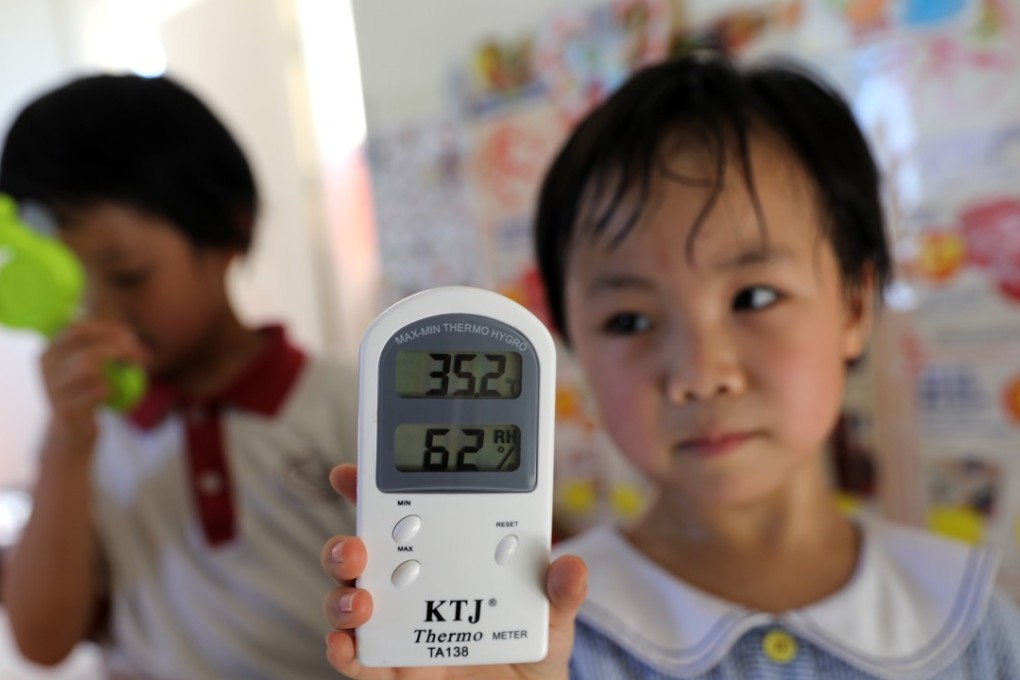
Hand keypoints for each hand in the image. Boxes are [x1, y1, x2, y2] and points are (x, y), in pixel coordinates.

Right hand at [41, 321, 146, 455]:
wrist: (70, 436)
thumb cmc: (84, 397)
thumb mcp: (86, 370)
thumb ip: (100, 350)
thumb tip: (130, 334)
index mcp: (48, 354)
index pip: (77, 330)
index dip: (106, 328)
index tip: (131, 334)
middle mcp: (47, 368)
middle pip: (86, 345)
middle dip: (119, 345)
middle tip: (142, 354)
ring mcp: (54, 388)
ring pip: (89, 366)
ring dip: (118, 364)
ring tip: (132, 371)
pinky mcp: (66, 408)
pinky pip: (99, 390)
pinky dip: (115, 389)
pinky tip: (116, 394)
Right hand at [321, 463, 587, 678]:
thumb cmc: (531, 653)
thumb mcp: (552, 618)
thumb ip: (559, 593)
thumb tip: (571, 566)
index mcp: (446, 562)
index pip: (403, 521)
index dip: (371, 495)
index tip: (350, 475)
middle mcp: (413, 591)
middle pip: (362, 560)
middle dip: (346, 546)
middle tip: (356, 546)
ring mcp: (400, 631)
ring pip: (350, 605)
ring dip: (343, 598)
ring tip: (360, 600)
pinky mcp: (394, 673)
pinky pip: (359, 662)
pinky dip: (345, 652)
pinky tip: (347, 644)